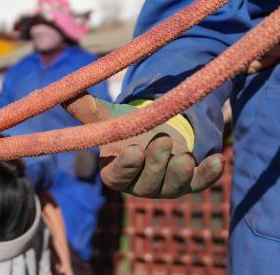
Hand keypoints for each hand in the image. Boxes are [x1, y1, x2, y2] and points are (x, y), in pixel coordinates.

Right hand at [64, 96, 222, 197]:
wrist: (157, 130)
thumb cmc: (128, 127)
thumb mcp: (108, 117)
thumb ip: (86, 109)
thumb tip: (61, 93)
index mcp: (117, 173)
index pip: (118, 177)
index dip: (126, 166)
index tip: (134, 150)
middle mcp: (142, 185)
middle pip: (148, 184)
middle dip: (156, 164)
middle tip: (162, 141)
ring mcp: (168, 186)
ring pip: (174, 187)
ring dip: (181, 173)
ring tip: (186, 155)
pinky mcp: (192, 182)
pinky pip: (201, 182)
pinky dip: (209, 173)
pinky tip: (218, 159)